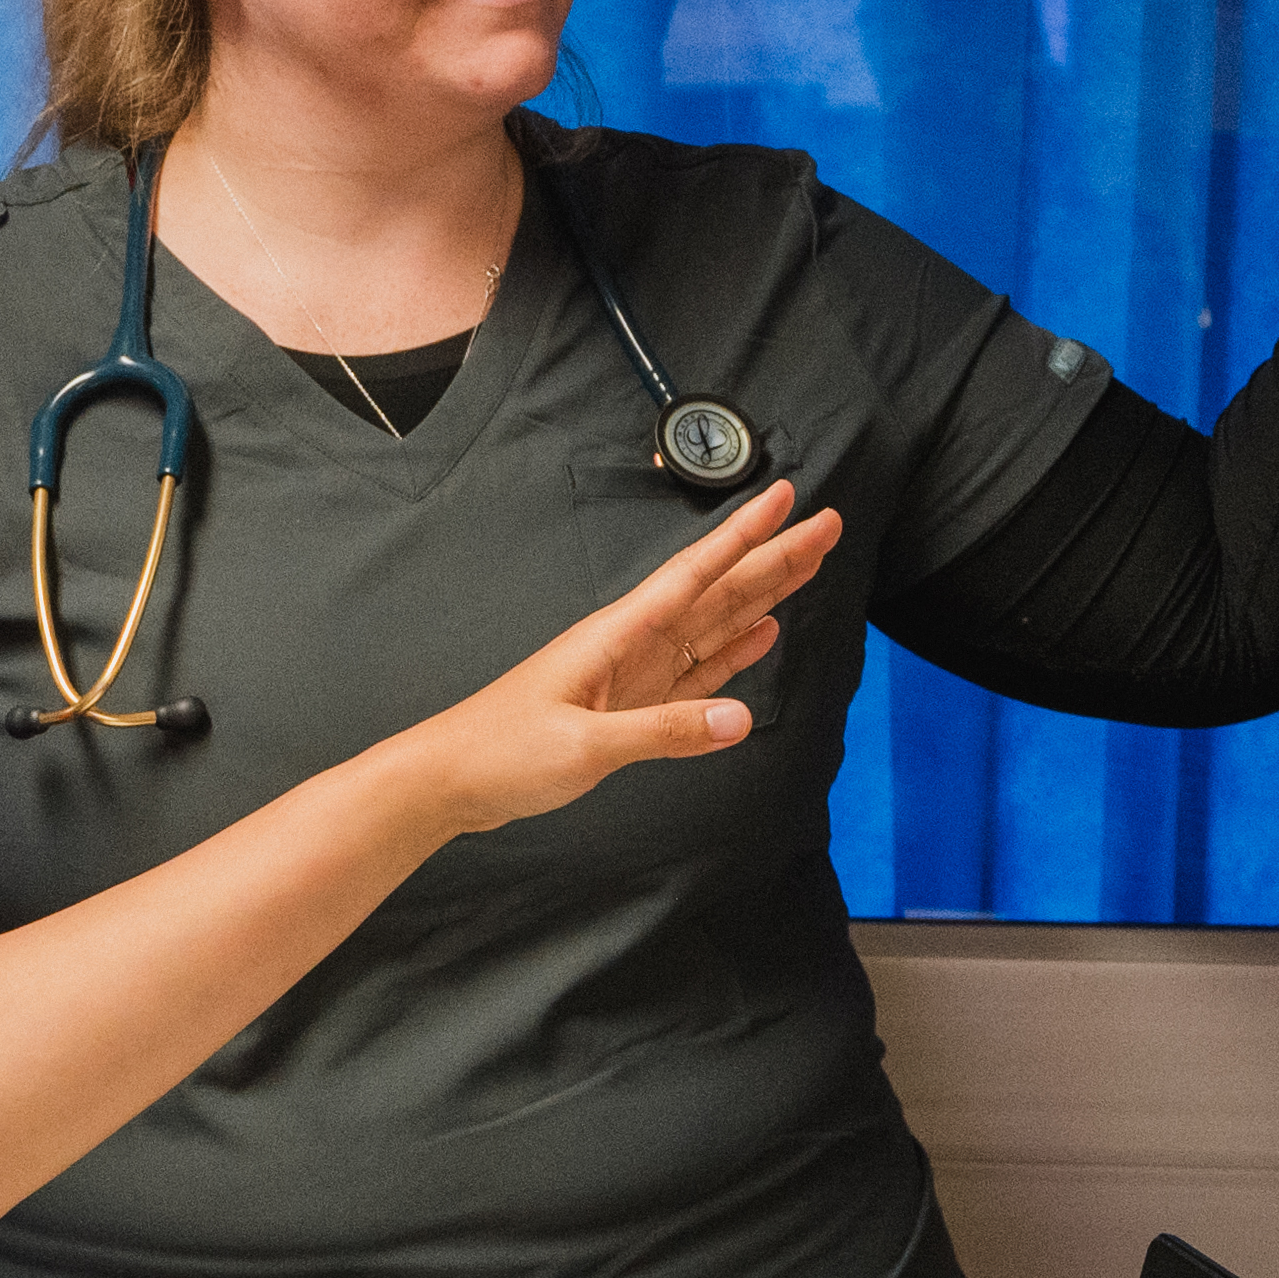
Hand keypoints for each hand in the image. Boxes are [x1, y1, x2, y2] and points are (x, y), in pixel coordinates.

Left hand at [392, 481, 840, 836]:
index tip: (788, 497)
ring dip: (762, 595)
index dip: (745, 535)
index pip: (696, 573)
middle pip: (718, 590)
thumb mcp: (585, 747)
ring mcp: (632, 674)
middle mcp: (631, 644)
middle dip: (774, 557)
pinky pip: (695, 671)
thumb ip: (663, 732)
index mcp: (617, 636)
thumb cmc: (500, 754)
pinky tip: (760, 634)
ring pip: (713, 624)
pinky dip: (731, 653)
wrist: (450, 780)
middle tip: (829, 526)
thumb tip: (740, 719)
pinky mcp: (630, 707)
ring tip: (808, 567)